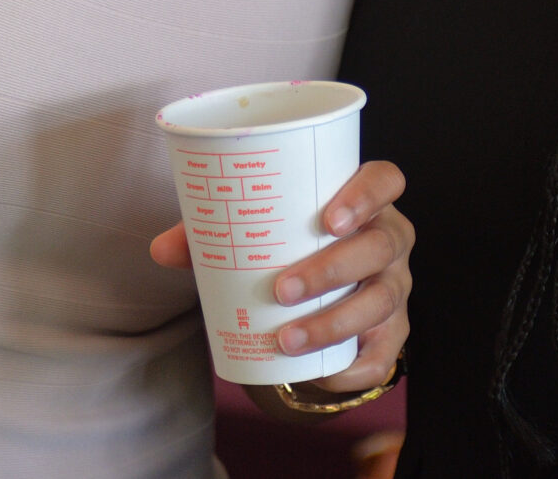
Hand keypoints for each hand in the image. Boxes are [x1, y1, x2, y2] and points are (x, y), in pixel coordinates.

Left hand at [148, 159, 412, 392]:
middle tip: (282, 289)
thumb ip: (211, 232)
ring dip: (334, 323)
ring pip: (380, 302)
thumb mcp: (257, 231)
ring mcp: (395, 286)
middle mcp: (389, 238)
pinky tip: (323, 375)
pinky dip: (354, 369)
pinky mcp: (393, 331)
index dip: (366, 195)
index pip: (385, 180)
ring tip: (286, 338)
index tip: (329, 219)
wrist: (319, 289)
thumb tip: (162, 250)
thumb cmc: (290, 244)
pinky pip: (384, 355)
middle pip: (379, 246)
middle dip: (332, 269)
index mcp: (364, 200)